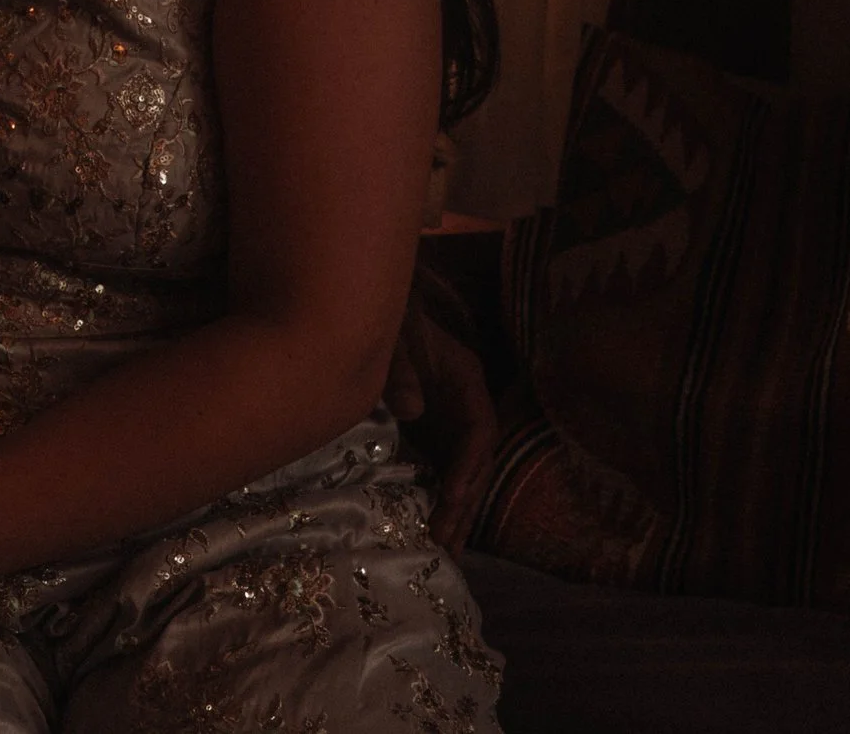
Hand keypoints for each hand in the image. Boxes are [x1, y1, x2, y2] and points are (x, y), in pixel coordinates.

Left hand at [385, 284, 498, 553]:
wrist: (369, 303)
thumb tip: (412, 410)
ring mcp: (448, 416)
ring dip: (454, 505)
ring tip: (444, 546)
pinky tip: (427, 521)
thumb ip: (401, 367)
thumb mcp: (394, 335)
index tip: (456, 494)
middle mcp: (464, 402)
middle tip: (447, 539)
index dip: (471, 464)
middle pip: (474, 457)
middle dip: (464, 498)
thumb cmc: (386, 316)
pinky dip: (435, 492)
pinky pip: (438, 463)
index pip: (480, 429)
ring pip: (460, 466)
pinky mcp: (428, 426)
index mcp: (465, 378)